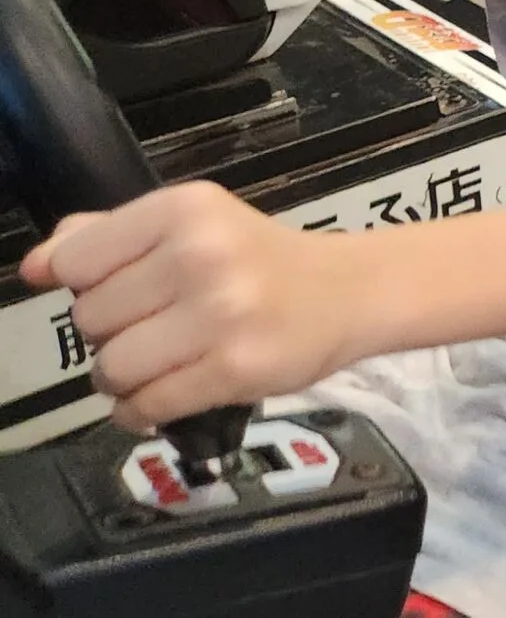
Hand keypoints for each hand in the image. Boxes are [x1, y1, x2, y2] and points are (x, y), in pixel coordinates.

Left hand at [23, 183, 361, 429]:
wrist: (352, 292)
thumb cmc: (260, 259)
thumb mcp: (191, 226)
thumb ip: (107, 237)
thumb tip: (36, 266)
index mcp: (183, 210)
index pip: (75, 261)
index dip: (88, 285)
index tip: (124, 290)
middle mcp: (201, 255)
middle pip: (89, 319)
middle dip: (110, 334)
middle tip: (154, 329)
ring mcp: (221, 315)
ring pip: (111, 368)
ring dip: (122, 378)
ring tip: (158, 366)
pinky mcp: (236, 369)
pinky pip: (147, 406)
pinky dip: (140, 412)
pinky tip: (162, 398)